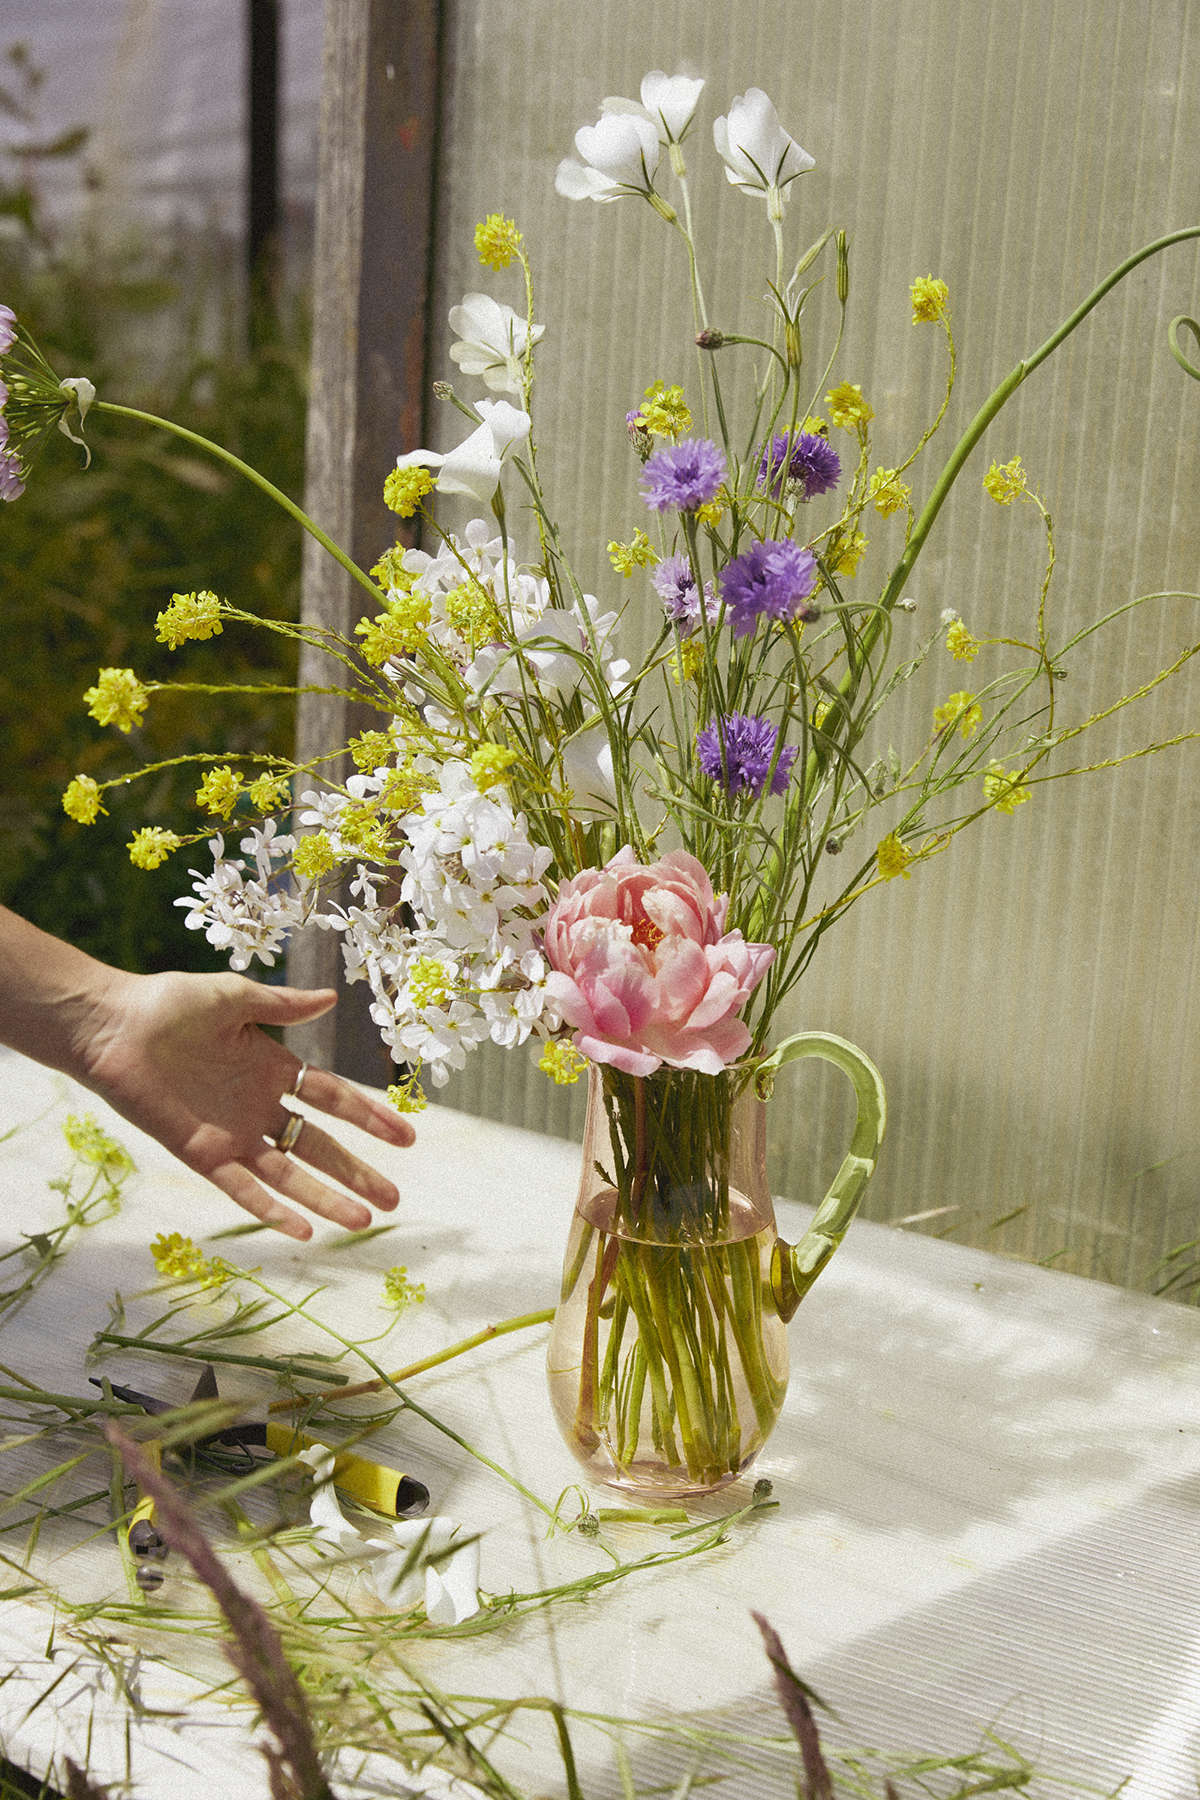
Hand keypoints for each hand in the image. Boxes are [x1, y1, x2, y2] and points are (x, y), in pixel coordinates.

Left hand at [81, 969, 414, 1239]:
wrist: (111, 1027)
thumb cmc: (168, 1003)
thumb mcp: (235, 998)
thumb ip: (283, 1005)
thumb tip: (332, 999)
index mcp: (271, 1069)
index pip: (333, 1099)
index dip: (370, 1118)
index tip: (407, 1138)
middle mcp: (257, 1108)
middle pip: (319, 1146)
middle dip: (357, 1172)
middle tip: (393, 1200)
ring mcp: (231, 1135)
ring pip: (289, 1175)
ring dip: (325, 1198)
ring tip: (363, 1221)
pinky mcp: (202, 1153)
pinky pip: (243, 1188)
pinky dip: (273, 1210)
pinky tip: (304, 1230)